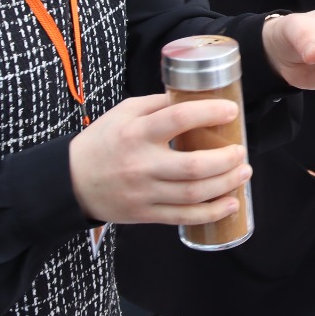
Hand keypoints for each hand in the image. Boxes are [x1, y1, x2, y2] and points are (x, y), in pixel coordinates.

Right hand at [69, 94, 250, 224]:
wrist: (71, 181)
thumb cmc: (102, 141)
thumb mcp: (124, 112)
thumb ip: (158, 105)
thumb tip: (195, 98)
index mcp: (136, 133)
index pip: (178, 119)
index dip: (209, 113)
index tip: (231, 111)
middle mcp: (141, 164)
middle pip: (193, 166)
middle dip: (226, 160)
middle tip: (242, 151)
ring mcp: (144, 193)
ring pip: (193, 194)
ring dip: (226, 184)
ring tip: (243, 172)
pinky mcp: (145, 215)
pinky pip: (184, 217)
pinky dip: (212, 213)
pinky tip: (231, 203)